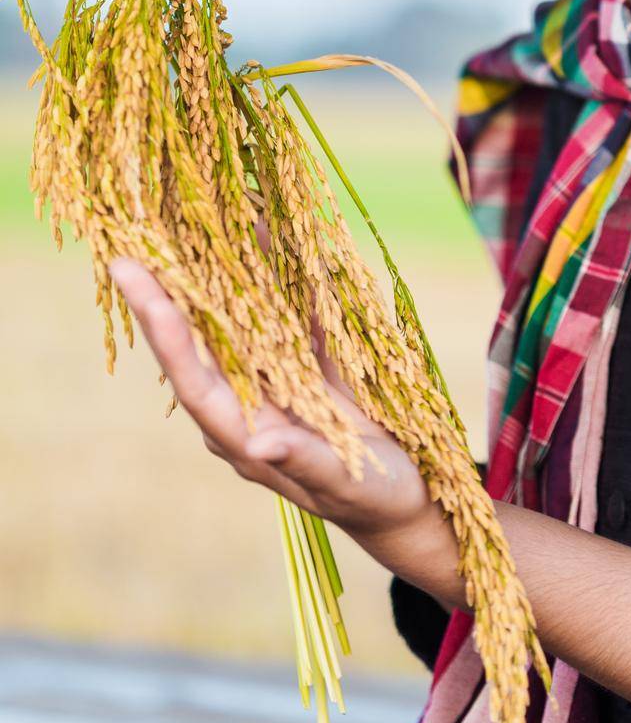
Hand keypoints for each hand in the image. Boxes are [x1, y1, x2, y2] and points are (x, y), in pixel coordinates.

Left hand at [108, 256, 439, 545]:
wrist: (405, 496)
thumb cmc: (371, 499)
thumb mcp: (342, 483)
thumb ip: (303, 462)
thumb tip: (261, 446)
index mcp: (242, 436)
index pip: (192, 376)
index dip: (163, 328)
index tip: (132, 278)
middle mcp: (247, 404)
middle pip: (199, 341)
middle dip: (167, 291)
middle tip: (133, 239)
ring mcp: (273, 381)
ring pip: (236, 319)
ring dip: (217, 274)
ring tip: (188, 223)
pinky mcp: (305, 364)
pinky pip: (282, 311)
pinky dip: (273, 272)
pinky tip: (260, 232)